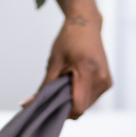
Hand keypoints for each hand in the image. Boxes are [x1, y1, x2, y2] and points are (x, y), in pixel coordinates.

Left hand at [29, 0, 110, 117]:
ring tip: (68, 82)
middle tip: (57, 89)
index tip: (52, 103)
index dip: (63, 111)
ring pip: (87, 105)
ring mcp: (107, 82)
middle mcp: (102, 79)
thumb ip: (43, 87)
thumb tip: (26, 105)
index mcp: (88, 72)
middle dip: (67, 105)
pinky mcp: (108, 83)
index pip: (77, 108)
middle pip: (82, 108)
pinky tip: (76, 81)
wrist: (86, 24)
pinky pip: (92, 98)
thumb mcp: (53, 62)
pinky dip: (81, 95)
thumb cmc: (69, 39)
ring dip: (74, 100)